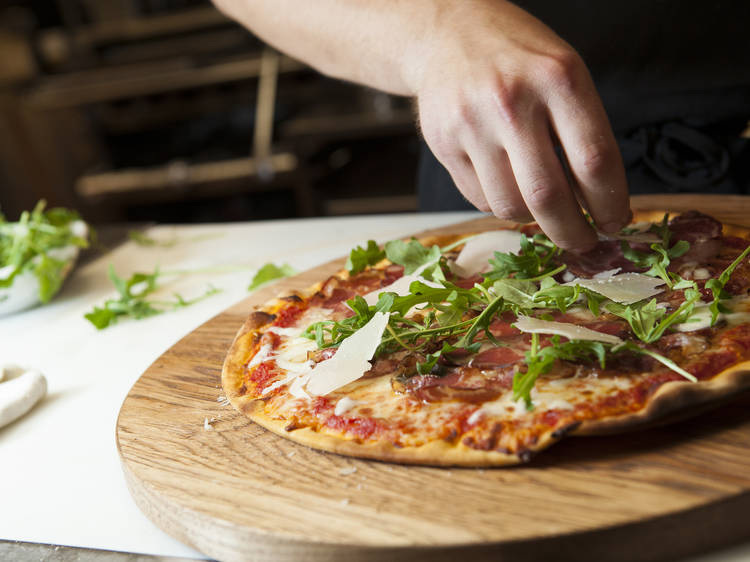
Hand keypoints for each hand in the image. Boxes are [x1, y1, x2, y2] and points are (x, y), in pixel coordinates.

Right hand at [409, 1, 630, 250]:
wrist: (449, 34)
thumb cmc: (519, 59)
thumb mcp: (564, 74)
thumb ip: (583, 132)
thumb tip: (601, 204)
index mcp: (558, 79)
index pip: (594, 161)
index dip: (610, 204)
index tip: (614, 224)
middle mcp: (511, 102)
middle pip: (549, 195)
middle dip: (572, 232)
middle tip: (583, 243)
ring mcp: (471, 124)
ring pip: (509, 206)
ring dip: (533, 219)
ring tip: (542, 209)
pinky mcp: (442, 144)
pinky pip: (479, 199)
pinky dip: (500, 204)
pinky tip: (507, 185)